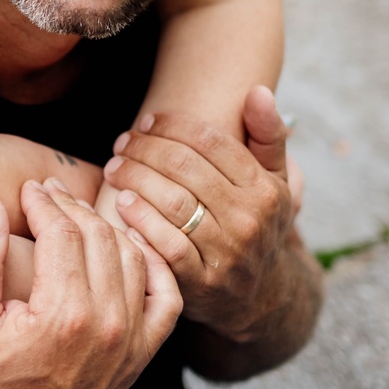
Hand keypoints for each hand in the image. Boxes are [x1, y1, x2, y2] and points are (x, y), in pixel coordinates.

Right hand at [0, 184, 181, 388]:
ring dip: (107, 226)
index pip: (63, 232)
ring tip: (77, 214)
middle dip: (71, 207)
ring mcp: (132, 341)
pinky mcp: (142, 355)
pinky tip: (130, 245)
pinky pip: (166, 296)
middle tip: (48, 194)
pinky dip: (154, 264)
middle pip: (99, 236)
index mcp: (64, 315)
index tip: (27, 190)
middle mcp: (107, 325)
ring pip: (133, 257)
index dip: (43, 202)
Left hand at [104, 87, 294, 337]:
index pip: (209, 140)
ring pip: (171, 202)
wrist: (259, 298)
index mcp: (265, 188)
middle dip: (144, 148)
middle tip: (121, 143)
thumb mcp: (274, 181)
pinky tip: (121, 204)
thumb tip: (257, 91)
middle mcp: (250, 220)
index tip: (145, 121)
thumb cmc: (256, 223)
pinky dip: (140, 221)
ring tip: (114, 168)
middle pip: (184, 167)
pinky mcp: (203, 284)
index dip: (170, 125)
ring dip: (134, 178)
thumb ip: (268, 135)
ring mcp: (228, 254)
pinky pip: (166, 245)